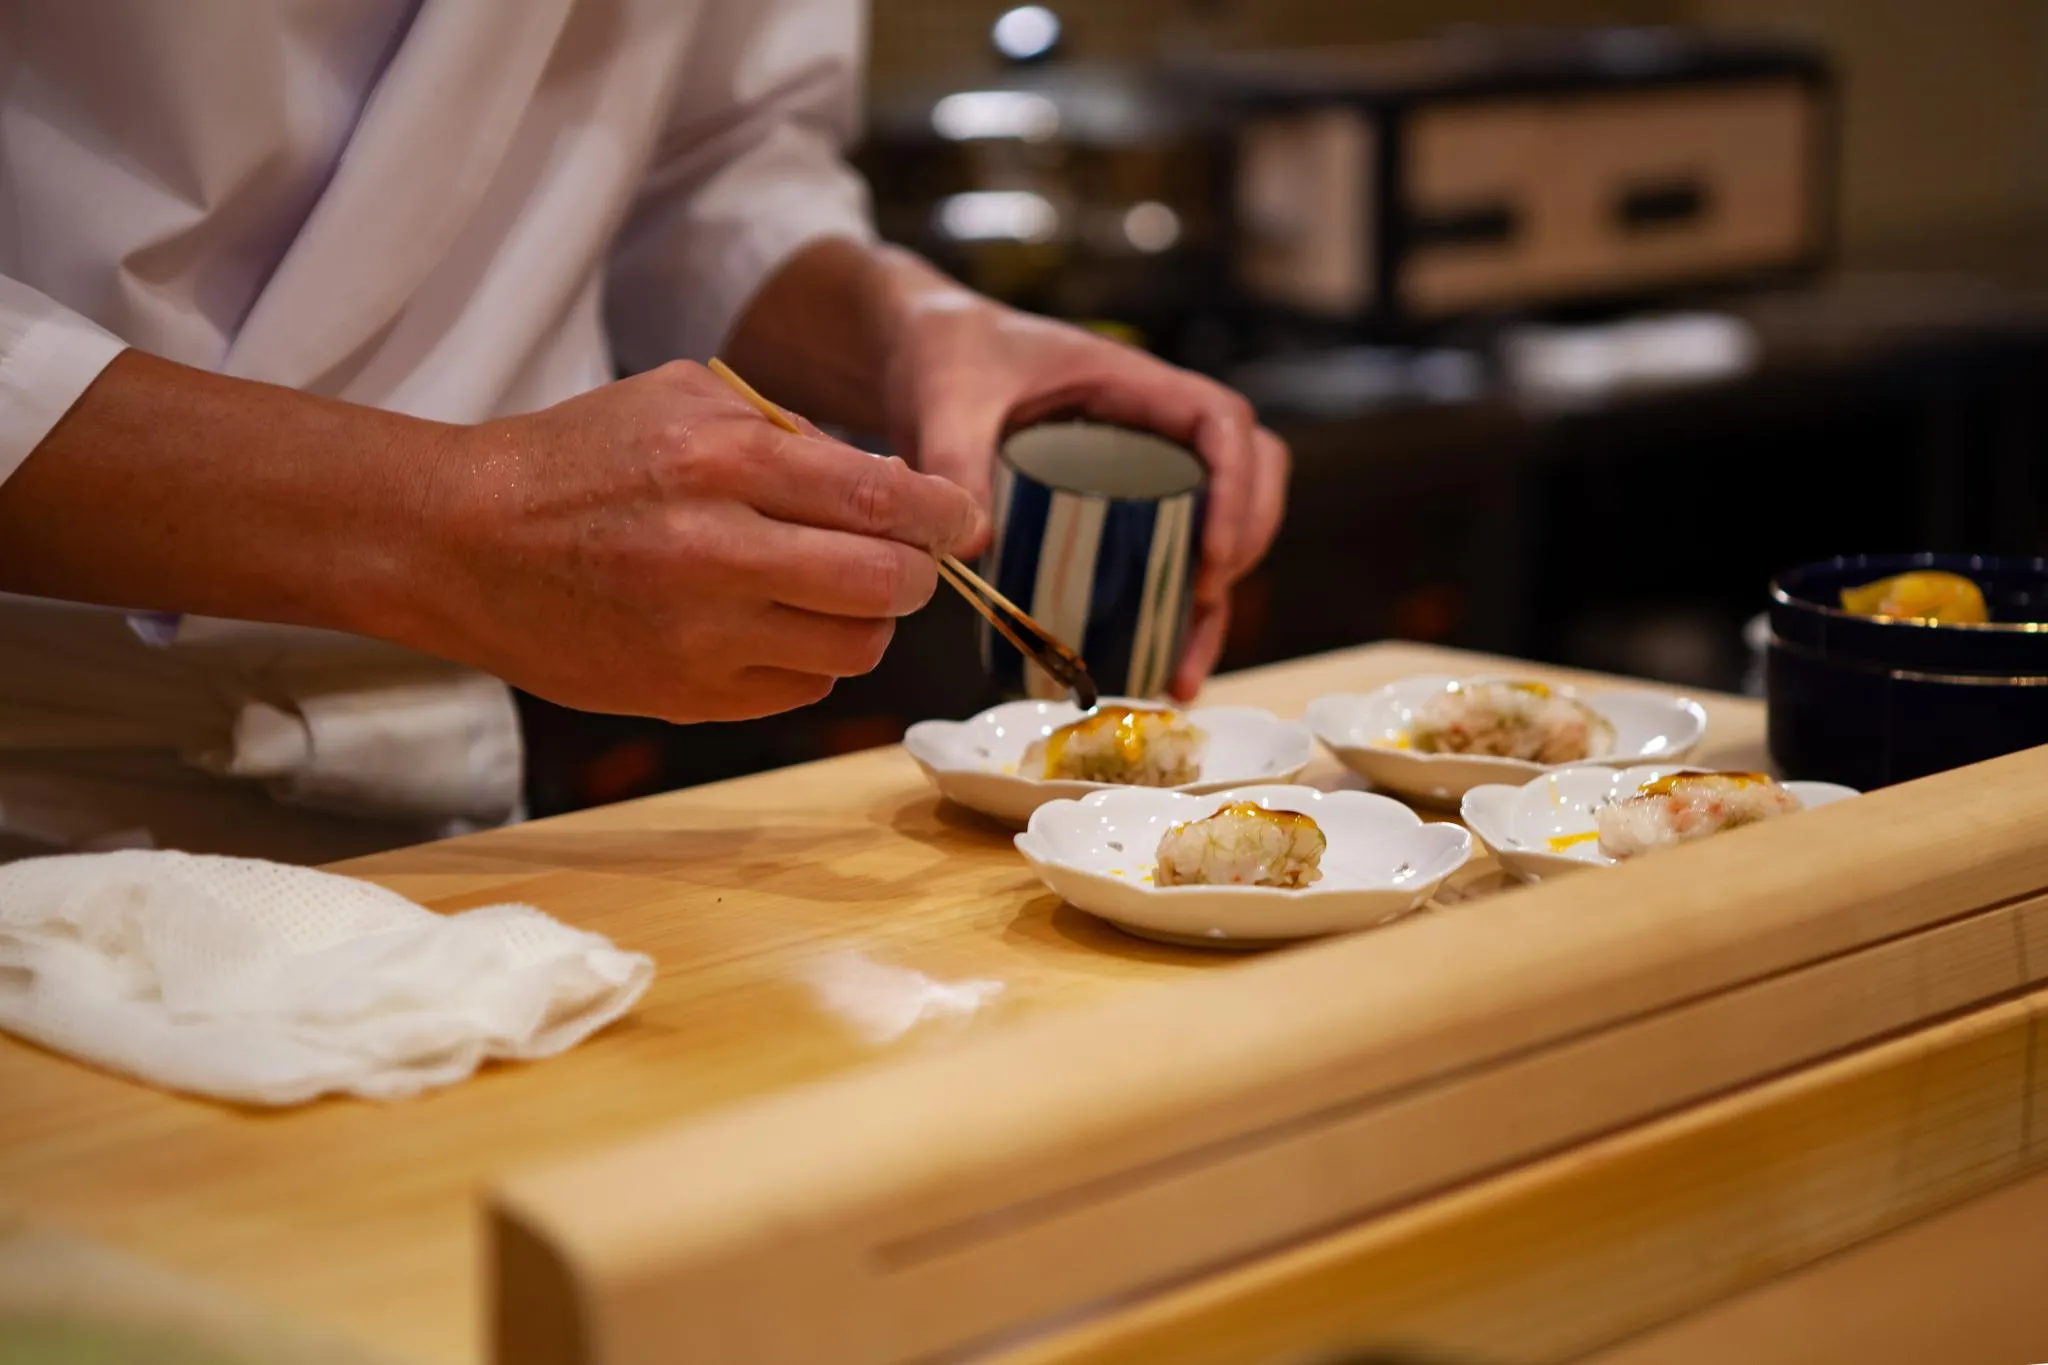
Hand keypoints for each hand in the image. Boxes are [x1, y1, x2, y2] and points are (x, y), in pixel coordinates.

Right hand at [409, 361, 982, 722]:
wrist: (462, 542)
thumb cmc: (579, 460)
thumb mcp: (683, 399)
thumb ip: (791, 434)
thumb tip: (893, 481)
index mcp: (722, 462)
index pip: (885, 498)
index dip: (945, 513)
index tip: (960, 517)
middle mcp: (717, 554)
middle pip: (887, 586)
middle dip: (916, 573)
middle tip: (904, 560)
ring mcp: (700, 637)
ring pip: (855, 648)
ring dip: (866, 620)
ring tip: (830, 590)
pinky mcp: (684, 697)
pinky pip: (801, 689)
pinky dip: (810, 658)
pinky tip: (773, 624)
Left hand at [876, 263, 1288, 700]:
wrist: (917, 356)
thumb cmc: (946, 355)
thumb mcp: (947, 401)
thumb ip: (955, 457)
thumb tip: (977, 544)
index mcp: (1131, 383)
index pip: (1221, 422)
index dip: (1238, 486)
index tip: (1212, 554)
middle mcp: (1151, 427)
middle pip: (1248, 476)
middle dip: (1242, 548)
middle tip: (1202, 607)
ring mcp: (1139, 470)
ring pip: (1215, 529)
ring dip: (1213, 603)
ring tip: (1182, 676)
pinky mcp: (1114, 510)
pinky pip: (1165, 558)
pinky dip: (1171, 614)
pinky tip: (1154, 670)